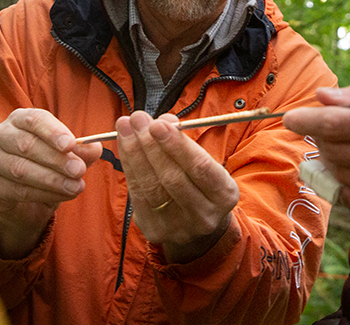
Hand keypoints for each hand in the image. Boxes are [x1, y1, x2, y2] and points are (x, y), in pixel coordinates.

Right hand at [0, 108, 102, 259]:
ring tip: (76, 187)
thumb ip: (80, 151)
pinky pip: (16, 190)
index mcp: (20, 119)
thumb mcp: (67, 157)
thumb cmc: (46, 168)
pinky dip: (42, 194)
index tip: (71, 144)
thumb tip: (94, 148)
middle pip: (27, 145)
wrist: (25, 201)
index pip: (34, 119)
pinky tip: (61, 196)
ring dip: (52, 180)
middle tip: (80, 171)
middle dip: (57, 159)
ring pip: (21, 169)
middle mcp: (0, 135)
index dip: (53, 131)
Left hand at [117, 111, 239, 262]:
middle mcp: (204, 215)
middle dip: (151, 145)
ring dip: (135, 153)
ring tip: (125, 127)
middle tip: (137, 119)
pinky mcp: (155, 230)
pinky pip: (138, 196)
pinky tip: (124, 147)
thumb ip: (185, 141)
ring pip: (152, 187)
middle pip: (173, 178)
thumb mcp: (204, 161)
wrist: (196, 222)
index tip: (158, 123)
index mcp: (225, 195)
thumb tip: (163, 120)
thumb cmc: (199, 181)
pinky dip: (129, 168)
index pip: (200, 167)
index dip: (177, 145)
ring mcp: (179, 228)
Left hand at [281, 81, 349, 225]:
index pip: (338, 123)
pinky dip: (344, 180)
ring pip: (339, 174)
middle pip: (334, 150)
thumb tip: (323, 97)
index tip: (291, 117)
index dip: (308, 120)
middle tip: (322, 127)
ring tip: (340, 145)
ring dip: (330, 158)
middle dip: (319, 137)